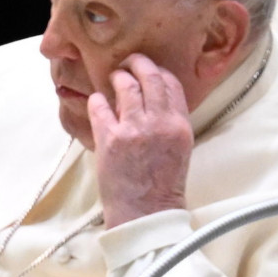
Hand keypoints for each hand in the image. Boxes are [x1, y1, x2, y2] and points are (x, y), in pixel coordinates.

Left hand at [89, 53, 193, 226]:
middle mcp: (160, 123)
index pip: (172, 84)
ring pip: (126, 86)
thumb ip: (169, 123)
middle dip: (138, 63)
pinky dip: (97, 100)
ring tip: (113, 78)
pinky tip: (97, 101)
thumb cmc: (162, 187)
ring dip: (117, 78)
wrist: (145, 214)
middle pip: (150, 77)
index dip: (159, 72)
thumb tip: (152, 100)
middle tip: (128, 62)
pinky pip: (100, 106)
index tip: (149, 70)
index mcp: (180, 126)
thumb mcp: (179, 150)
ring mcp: (134, 129)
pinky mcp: (110, 139)